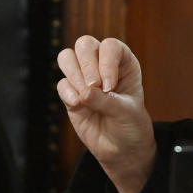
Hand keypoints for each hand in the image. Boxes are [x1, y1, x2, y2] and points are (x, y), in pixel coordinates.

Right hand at [57, 35, 156, 192]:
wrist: (121, 148)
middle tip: (95, 86)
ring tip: (85, 97)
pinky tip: (77, 105)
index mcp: (124, 63)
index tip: (110, 87)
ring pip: (67, 57)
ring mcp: (85, 79)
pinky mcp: (71, 94)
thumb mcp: (126, 112)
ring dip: (74, 75)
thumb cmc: (130, 125)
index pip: (110, 46)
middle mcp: (103, 66)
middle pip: (85, 44)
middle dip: (87, 64)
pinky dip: (66, 92)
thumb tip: (84, 92)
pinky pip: (61, 83)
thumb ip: (106, 101)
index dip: (106, 62)